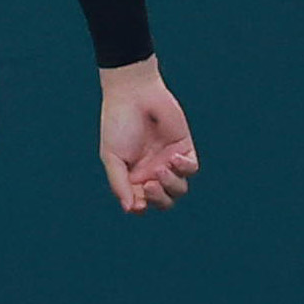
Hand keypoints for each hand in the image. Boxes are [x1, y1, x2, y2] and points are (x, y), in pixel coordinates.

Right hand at [98, 57, 197, 212]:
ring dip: (171, 184)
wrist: (133, 94)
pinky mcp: (183, 148)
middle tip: (150, 184)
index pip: (143, 203)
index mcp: (133, 177)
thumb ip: (119, 184)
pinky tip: (173, 157)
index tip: (139, 202)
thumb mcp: (112, 157)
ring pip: (179, 188)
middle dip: (159, 198)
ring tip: (160, 168)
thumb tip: (130, 209)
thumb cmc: (118, 124)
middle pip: (164, 201)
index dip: (143, 206)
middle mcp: (152, 172)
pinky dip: (184, 168)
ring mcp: (169, 161)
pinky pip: (191, 168)